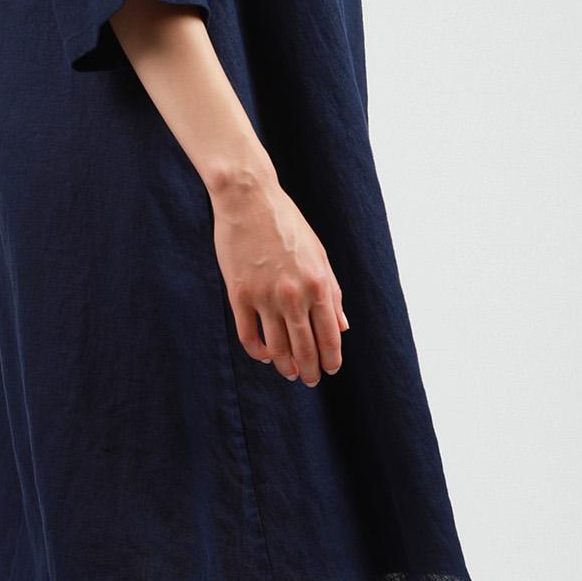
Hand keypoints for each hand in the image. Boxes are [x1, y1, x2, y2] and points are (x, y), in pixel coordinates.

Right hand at [209, 171, 346, 384]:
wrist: (249, 200)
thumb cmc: (287, 224)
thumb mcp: (319, 255)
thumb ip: (332, 292)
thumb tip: (342, 326)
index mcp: (318, 284)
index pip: (330, 335)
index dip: (331, 358)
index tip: (330, 369)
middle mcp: (293, 295)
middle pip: (304, 348)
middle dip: (310, 370)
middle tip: (311, 380)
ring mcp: (264, 296)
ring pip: (276, 348)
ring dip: (285, 366)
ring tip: (289, 373)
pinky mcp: (239, 294)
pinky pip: (248, 335)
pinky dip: (258, 351)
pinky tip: (264, 355)